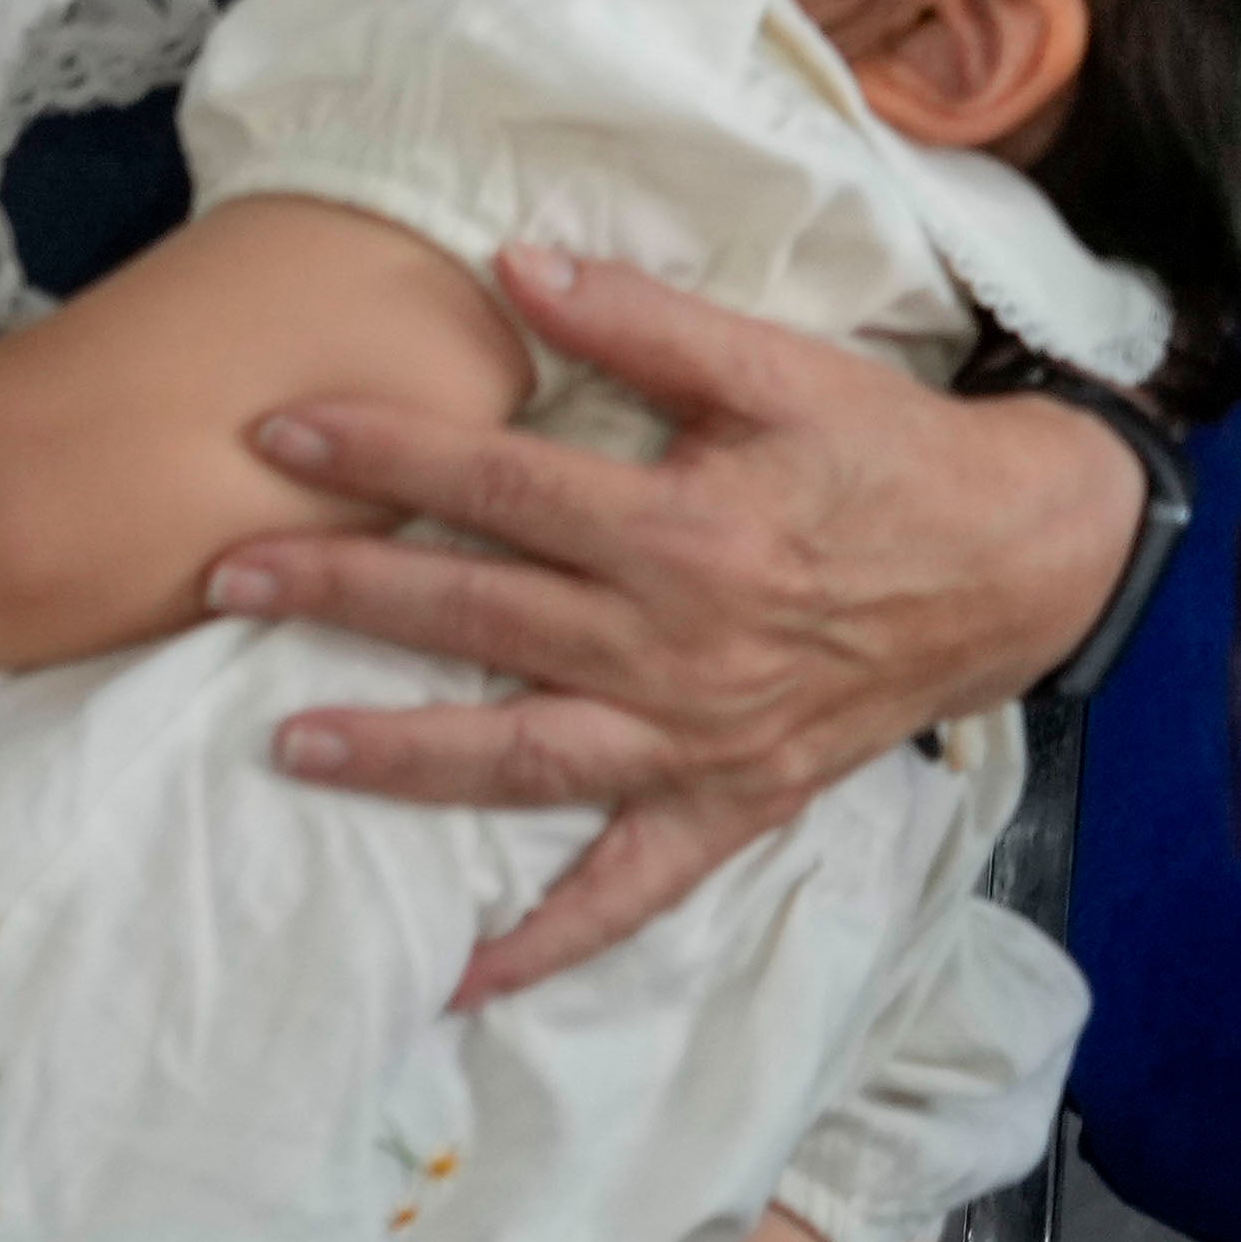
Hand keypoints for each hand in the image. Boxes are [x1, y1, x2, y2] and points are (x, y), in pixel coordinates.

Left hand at [224, 248, 1142, 1002]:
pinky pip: (629, 893)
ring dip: (399, 757)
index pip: (498, 486)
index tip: (279, 433)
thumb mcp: (781, 366)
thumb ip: (646, 320)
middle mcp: (676, 648)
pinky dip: (547, 943)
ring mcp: (697, 742)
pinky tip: (459, 979)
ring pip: (521, 759)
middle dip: (343, 592)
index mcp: (682, 531)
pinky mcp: (730, 805)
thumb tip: (515, 262)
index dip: (383, 453)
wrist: (1016, 558)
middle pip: (479, 617)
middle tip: (223, 575)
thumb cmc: (886, 453)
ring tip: (287, 747)